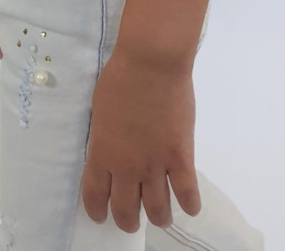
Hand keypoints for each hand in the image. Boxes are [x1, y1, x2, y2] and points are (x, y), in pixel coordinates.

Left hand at [81, 47, 200, 232]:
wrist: (151, 62)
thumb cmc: (121, 77)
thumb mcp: (100, 110)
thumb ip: (103, 136)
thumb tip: (109, 149)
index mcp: (102, 153)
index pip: (95, 195)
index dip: (97, 211)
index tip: (101, 216)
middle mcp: (126, 167)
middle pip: (125, 210)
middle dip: (127, 221)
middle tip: (131, 221)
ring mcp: (155, 164)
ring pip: (157, 209)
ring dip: (159, 217)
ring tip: (161, 217)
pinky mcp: (180, 156)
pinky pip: (187, 193)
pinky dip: (189, 205)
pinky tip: (189, 207)